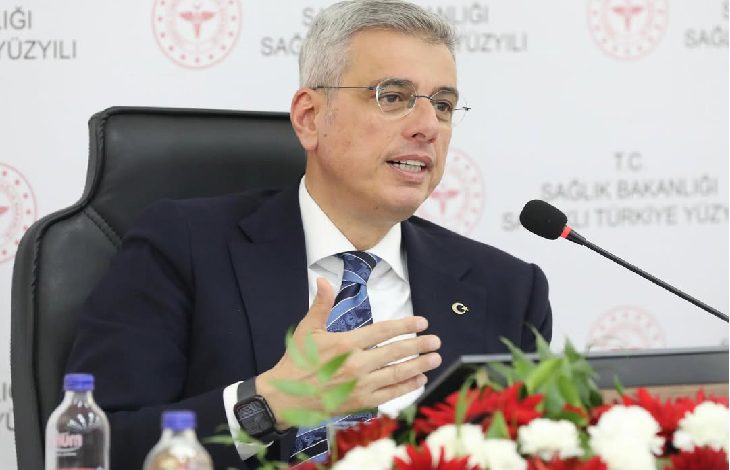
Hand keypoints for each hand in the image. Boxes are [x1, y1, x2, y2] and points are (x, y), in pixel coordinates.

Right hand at [256, 277, 441, 427]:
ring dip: (419, 366)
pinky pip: (390, 394)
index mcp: (345, 344)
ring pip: (396, 374)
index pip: (383, 331)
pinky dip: (406, 387)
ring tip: (435, 359)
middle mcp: (356, 364)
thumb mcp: (307, 330)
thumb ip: (321, 305)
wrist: (284, 398)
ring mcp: (360, 386)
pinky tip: (419, 380)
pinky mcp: (360, 403)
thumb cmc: (296, 362)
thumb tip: (324, 279)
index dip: (405, 325)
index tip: (421, 322)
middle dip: (419, 345)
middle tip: (436, 341)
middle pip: (395, 352)